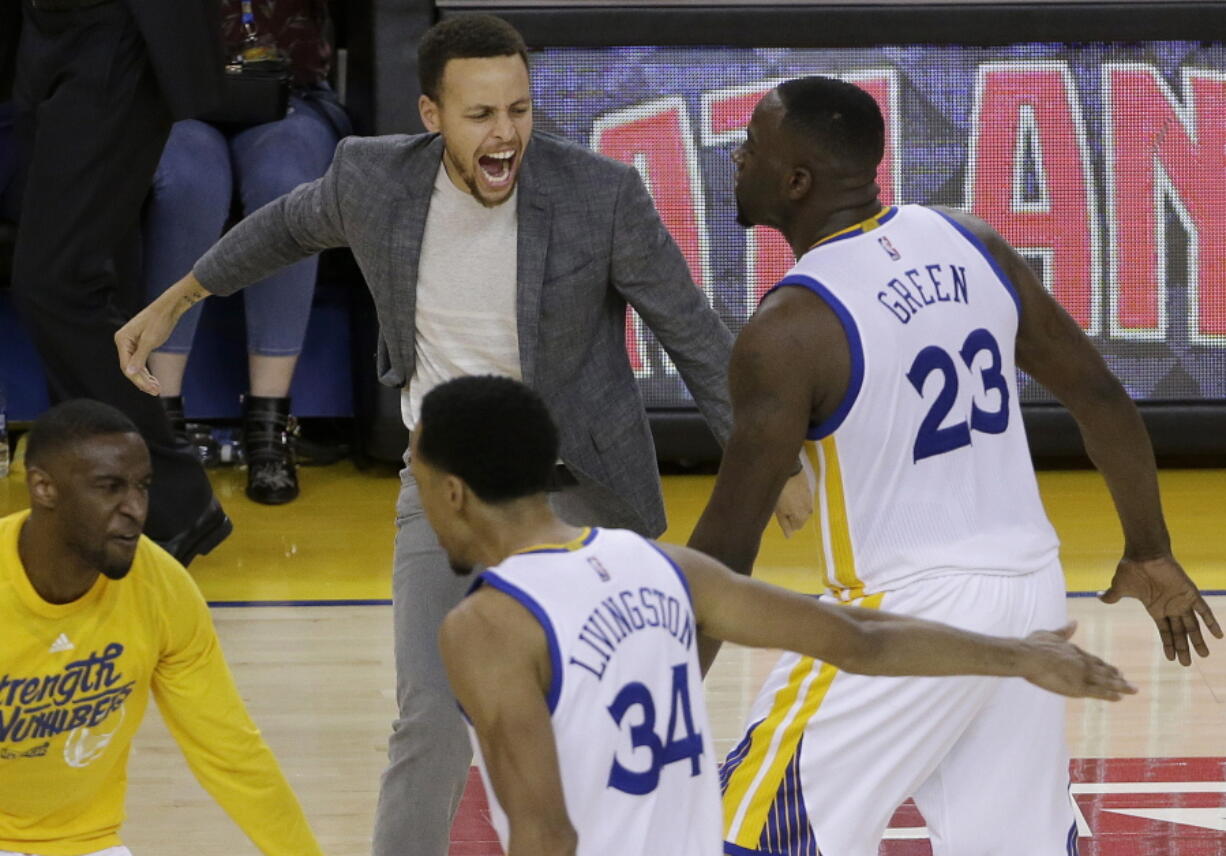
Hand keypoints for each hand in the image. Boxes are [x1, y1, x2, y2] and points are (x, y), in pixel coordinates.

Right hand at [114, 275, 205, 394]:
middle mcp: (123, 342)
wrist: (168, 308)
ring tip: (156, 389)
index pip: (126, 366)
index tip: (149, 389)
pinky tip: (154, 381)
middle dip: (142, 381)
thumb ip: (140, 357)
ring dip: (146, 379)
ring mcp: (131, 343)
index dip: (137, 379)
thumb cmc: (159, 321)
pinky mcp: (139, 345)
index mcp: (122, 340)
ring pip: (136, 366)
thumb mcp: (150, 340)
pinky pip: (140, 362)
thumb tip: (130, 372)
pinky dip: (147, 372)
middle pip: (130, 368)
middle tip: (155, 392)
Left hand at [773, 458, 813, 537]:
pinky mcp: (809, 490)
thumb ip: (785, 524)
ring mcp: (810, 499)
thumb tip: (789, 537)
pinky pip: (805, 500)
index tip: (780, 514)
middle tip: (782, 507)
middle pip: (801, 519)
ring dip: (796, 507)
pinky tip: (792, 493)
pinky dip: (799, 500)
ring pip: (803, 509)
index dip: (787, 522)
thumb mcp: (779, 510)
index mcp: (801, 516)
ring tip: (786, 499)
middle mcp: (809, 510)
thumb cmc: (781, 492)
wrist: (789, 471)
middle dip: (793, 516)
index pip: (797, 527)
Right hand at [1020, 622, 1136, 699]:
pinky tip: (1120, 698)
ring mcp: (1082, 675)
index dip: (1105, 666)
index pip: (1094, 660)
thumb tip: (1075, 622)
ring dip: (1121, 686)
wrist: (1030, 657)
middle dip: (1116, 677)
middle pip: (1103, 671)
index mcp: (1075, 651)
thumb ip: (1064, 631)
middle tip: (1127, 681)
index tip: (1115, 670)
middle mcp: (1083, 663)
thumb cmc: (1035, 645)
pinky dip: (1110, 695)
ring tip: (1133, 690)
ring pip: (1106, 682)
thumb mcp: (1050, 634)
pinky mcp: (1079, 687)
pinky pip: (1099, 692)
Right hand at [1100, 555, 1222, 665]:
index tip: (1172, 659)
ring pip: (1192, 625)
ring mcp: (1182, 601)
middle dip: (1183, 648)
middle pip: (1179, 632)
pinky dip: (1211, 623)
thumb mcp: (1119, 586)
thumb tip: (1099, 598)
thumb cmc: (1131, 569)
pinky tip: (1218, 635)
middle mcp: (1171, 607)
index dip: (1168, 645)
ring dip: (1198, 640)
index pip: (1164, 631)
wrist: (1144, 553)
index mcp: (1156, 608)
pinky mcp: (1190, 593)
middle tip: (1187, 664)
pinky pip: (1204, 610)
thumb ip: (1113, 595)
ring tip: (1204, 655)